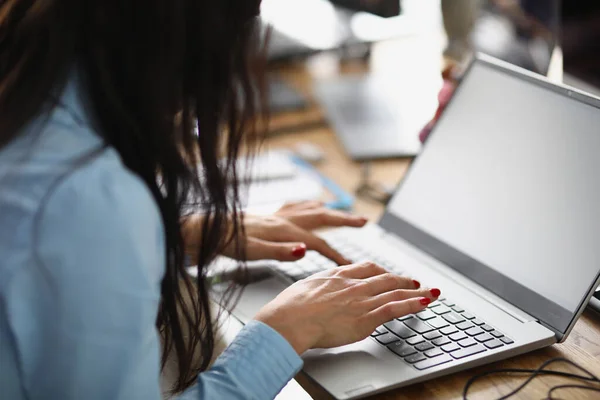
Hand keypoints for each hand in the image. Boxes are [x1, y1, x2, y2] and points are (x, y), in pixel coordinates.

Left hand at [182, 202, 366, 264]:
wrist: (211, 229)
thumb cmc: (230, 242)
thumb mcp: (253, 252)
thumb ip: (280, 252)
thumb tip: (305, 251)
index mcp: (284, 230)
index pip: (318, 243)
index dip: (336, 254)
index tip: (350, 265)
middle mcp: (285, 219)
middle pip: (322, 216)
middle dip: (344, 219)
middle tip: (364, 221)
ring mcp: (278, 214)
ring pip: (311, 208)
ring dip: (331, 210)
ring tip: (345, 212)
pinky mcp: (271, 214)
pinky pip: (298, 206)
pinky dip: (310, 206)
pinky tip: (310, 206)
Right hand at [255, 262, 440, 354]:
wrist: (290, 318)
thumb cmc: (290, 307)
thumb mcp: (304, 286)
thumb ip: (317, 286)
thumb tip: (316, 289)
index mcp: (337, 276)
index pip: (365, 268)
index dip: (381, 270)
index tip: (387, 272)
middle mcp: (353, 284)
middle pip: (385, 278)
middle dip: (403, 280)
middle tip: (414, 281)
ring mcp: (361, 300)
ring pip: (395, 291)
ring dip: (415, 291)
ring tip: (428, 291)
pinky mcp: (366, 317)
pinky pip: (395, 308)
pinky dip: (413, 304)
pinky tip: (424, 302)